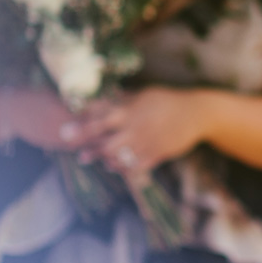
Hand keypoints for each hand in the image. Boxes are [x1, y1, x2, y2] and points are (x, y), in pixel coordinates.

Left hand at [73, 87, 209, 176]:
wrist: (197, 113)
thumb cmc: (166, 100)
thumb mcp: (143, 94)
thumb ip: (120, 99)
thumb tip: (96, 100)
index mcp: (131, 110)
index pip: (101, 119)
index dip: (82, 126)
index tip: (64, 132)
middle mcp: (137, 128)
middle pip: (107, 142)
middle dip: (90, 148)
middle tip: (78, 153)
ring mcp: (147, 143)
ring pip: (119, 157)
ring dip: (104, 159)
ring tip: (91, 158)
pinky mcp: (158, 154)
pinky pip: (135, 167)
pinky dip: (121, 168)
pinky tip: (112, 166)